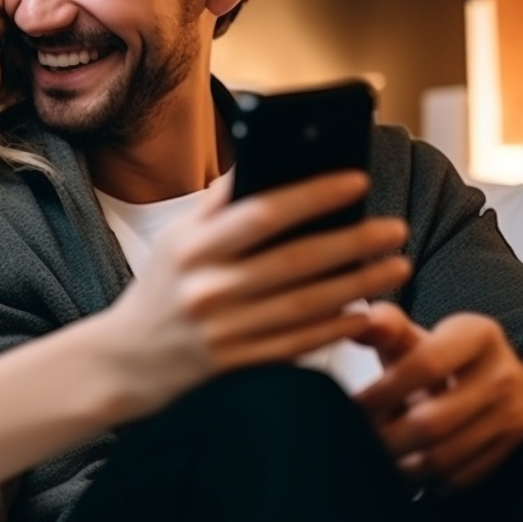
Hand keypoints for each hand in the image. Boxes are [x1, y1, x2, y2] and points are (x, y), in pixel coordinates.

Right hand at [105, 171, 411, 413]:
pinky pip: (298, 345)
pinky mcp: (236, 366)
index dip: (314, 196)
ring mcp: (222, 331)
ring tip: (396, 266)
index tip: (357, 181)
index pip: (261, 212)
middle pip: (295, 261)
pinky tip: (366, 312)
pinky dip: (336, 328)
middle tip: (394, 228)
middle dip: (353, 242)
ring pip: (305, 305)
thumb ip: (220, 202)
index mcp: (192, 246)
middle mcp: (207, 288)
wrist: (126, 360)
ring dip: (358, 285)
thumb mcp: (177, 237)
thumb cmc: (161, 287)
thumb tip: (268, 156)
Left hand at [354, 304, 522, 487]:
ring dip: (401, 462)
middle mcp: (505, 374)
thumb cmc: (438, 358)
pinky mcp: (516, 451)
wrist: (499, 385)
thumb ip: (385, 327)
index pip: (426, 364)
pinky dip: (426, 479)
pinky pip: (460, 478)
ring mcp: (515, 416)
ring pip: (444, 457)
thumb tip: (366, 322)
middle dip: (386, 436)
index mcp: (478, 335)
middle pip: (432, 421)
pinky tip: (409, 465)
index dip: (383, 390)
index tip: (353, 405)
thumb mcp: (413, 337)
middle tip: (358, 438)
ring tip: (377, 455)